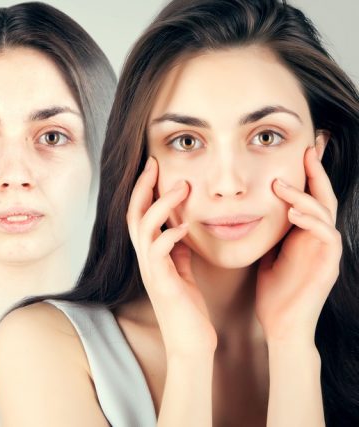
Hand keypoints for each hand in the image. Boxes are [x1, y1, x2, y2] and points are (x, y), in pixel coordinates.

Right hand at [127, 157, 216, 356]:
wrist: (190, 343)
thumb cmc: (187, 309)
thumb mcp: (182, 271)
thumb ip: (177, 250)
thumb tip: (179, 228)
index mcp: (150, 254)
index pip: (140, 214)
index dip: (145, 190)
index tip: (155, 167)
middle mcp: (145, 259)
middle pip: (134, 214)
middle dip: (143, 187)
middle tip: (155, 163)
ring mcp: (151, 270)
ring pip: (143, 228)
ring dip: (160, 205)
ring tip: (180, 187)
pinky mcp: (162, 282)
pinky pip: (158, 252)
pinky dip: (170, 236)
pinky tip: (185, 227)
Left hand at [256, 146, 340, 342]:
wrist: (281, 325)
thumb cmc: (273, 292)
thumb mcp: (266, 254)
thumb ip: (267, 233)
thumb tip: (249, 212)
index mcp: (305, 234)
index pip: (308, 196)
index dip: (305, 174)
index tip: (297, 150)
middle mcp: (319, 238)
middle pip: (323, 196)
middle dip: (315, 171)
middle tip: (306, 148)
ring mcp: (326, 250)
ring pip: (324, 212)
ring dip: (303, 196)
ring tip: (281, 184)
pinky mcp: (329, 265)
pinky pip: (326, 236)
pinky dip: (312, 221)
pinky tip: (294, 213)